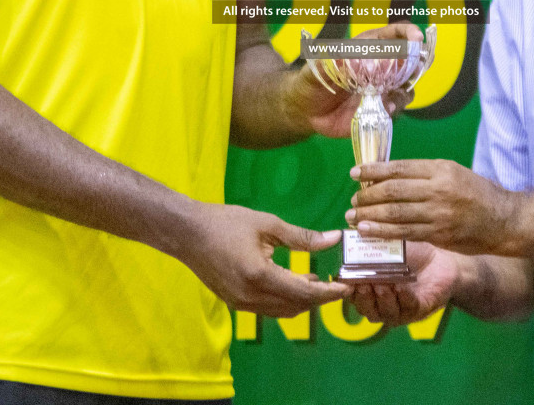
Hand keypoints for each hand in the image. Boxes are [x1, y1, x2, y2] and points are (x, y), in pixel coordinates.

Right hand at [177, 203, 347, 316]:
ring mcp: (241, 304)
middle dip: (319, 298)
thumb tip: (334, 238)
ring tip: (318, 279)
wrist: (185, 232)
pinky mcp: (235, 303)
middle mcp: (251, 297)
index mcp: (259, 276)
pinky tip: (293, 280)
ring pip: (283, 311)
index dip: (329, 293)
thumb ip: (302, 236)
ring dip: (303, 299)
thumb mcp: (266, 224)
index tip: (348, 286)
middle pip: (296, 307)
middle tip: (337, 282)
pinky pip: (269, 308)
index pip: (303, 293)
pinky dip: (286, 299)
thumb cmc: (225, 222)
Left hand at [284, 22, 424, 138]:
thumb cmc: (312, 81)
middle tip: (415, 66)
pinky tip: (383, 108)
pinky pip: (397, 106)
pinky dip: (395, 106)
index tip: (416, 38)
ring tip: (389, 94)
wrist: (308, 111)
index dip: (408, 33)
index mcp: (369, 47)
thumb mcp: (316, 69)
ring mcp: (384, 88)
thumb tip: (347, 59)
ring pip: (407, 85)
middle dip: (417, 61)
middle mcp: (382, 66)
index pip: (395, 34)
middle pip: (410, 59)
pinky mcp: (381, 108)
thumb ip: (329, 63)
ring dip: (405, 88)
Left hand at [347, 159, 520, 254]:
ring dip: (369, 214)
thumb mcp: (453, 172)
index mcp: (440, 169)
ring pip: (395, 213)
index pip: (399, 168)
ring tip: (353, 216)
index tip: (355, 173)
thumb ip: (424, 174)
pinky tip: (368, 230)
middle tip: (353, 199)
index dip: (373, 171)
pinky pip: (405, 232)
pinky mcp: (438, 234)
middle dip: (367, 195)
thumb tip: (389, 176)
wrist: (503, 220)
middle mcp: (438, 189)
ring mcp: (438, 213)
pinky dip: (383, 231)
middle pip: (393, 190)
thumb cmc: (476, 193)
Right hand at [347, 241, 458, 326]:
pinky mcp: (419, 310)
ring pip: (386, 312)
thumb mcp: (389, 246)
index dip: (346, 290)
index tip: (344, 280)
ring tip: (382, 284)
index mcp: (371, 290)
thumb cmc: (412, 253)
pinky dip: (403, 298)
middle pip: (367, 308)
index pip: (352, 296)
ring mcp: (401, 311)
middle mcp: (382, 304)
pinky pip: (408, 308)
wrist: (442, 259)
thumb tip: (354, 227)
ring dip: (382, 299)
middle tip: (363, 283)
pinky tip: (400, 287)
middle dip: (364, 297)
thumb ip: (371, 243)